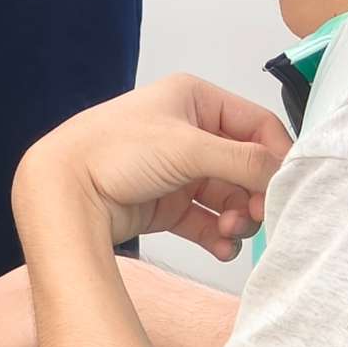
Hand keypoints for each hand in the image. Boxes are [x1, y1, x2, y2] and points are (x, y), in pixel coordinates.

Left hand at [13, 76, 291, 260]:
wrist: (62, 193)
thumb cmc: (111, 153)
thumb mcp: (188, 148)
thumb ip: (243, 161)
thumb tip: (283, 174)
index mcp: (193, 98)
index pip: (256, 124)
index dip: (276, 156)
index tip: (286, 187)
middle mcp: (187, 131)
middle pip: (245, 165)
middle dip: (255, 194)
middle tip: (257, 218)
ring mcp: (176, 169)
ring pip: (228, 196)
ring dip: (238, 218)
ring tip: (231, 232)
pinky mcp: (165, 203)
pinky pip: (206, 220)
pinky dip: (219, 235)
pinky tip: (222, 248)